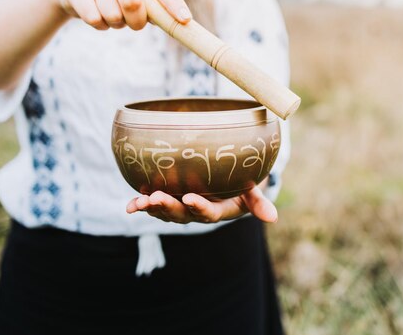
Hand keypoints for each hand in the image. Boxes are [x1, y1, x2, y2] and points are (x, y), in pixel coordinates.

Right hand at [45, 0, 190, 30]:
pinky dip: (99, 26)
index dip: (173, 3)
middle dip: (135, 22)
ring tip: (111, 16)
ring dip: (115, 25)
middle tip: (133, 24)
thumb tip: (180, 25)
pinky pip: (95, 19)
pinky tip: (96, 15)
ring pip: (113, 15)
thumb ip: (155, 8)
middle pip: (133, 2)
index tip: (184, 20)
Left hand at [125, 186, 278, 223]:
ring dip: (151, 207)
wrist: (228, 185)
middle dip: (168, 207)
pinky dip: (140, 205)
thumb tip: (273, 218)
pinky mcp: (170, 199)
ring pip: (166, 211)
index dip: (199, 207)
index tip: (190, 198)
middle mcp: (197, 212)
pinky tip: (129, 206)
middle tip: (155, 199)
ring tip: (139, 203)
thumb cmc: (242, 185)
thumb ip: (259, 203)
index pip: (208, 213)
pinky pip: (154, 205)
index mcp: (218, 211)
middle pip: (182, 215)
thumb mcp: (253, 192)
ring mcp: (182, 207)